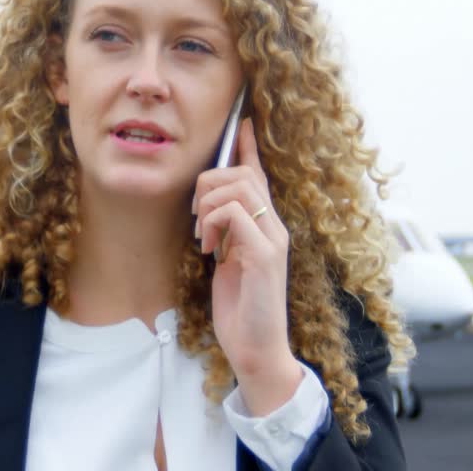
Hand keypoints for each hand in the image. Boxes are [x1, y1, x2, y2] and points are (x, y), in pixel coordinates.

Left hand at [192, 118, 301, 414]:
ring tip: (204, 237)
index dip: (248, 146)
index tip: (242, 121)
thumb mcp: (229, 262)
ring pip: (238, 188)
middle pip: (243, 175)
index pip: (259, 175)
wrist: (256, 349)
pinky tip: (210, 250)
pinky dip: (214, 224)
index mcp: (267, 226)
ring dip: (209, 206)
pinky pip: (236, 214)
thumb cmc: (241, 309)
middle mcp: (276, 227)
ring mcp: (274, 240)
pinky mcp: (266, 256)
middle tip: (196, 218)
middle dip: (209, 184)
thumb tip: (209, 210)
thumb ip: (227, 233)